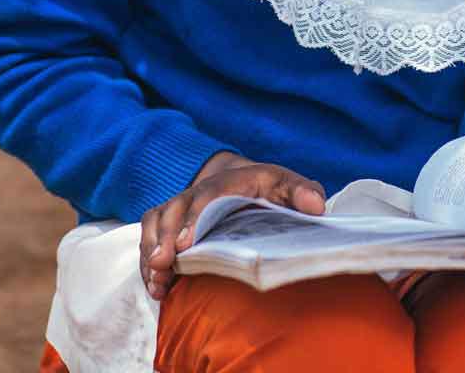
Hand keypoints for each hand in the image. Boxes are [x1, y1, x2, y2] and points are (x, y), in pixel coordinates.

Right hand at [139, 151, 325, 299]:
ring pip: (155, 223)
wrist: (237, 177)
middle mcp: (197, 192)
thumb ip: (302, 191)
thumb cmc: (265, 187)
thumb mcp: (285, 183)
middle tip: (161, 264)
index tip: (184, 243)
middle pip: (173, 210)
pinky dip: (148, 262)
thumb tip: (316, 205)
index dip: (193, 219)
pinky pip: (149, 238)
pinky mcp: (167, 224)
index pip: (206, 196)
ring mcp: (179, 208)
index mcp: (228, 182)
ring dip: (151, 251)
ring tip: (156, 282)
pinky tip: (156, 288)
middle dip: (162, 238)